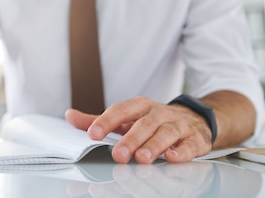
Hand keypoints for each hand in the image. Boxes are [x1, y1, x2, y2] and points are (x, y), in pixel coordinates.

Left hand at [65, 96, 212, 163]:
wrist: (195, 119)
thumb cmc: (153, 121)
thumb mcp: (128, 117)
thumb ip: (100, 119)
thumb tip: (69, 116)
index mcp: (140, 106)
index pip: (121, 110)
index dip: (107, 120)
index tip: (93, 134)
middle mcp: (159, 113)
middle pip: (144, 124)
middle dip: (131, 139)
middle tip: (119, 155)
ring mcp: (179, 125)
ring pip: (166, 133)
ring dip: (154, 145)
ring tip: (143, 158)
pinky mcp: (195, 139)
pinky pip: (189, 145)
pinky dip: (182, 152)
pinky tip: (172, 158)